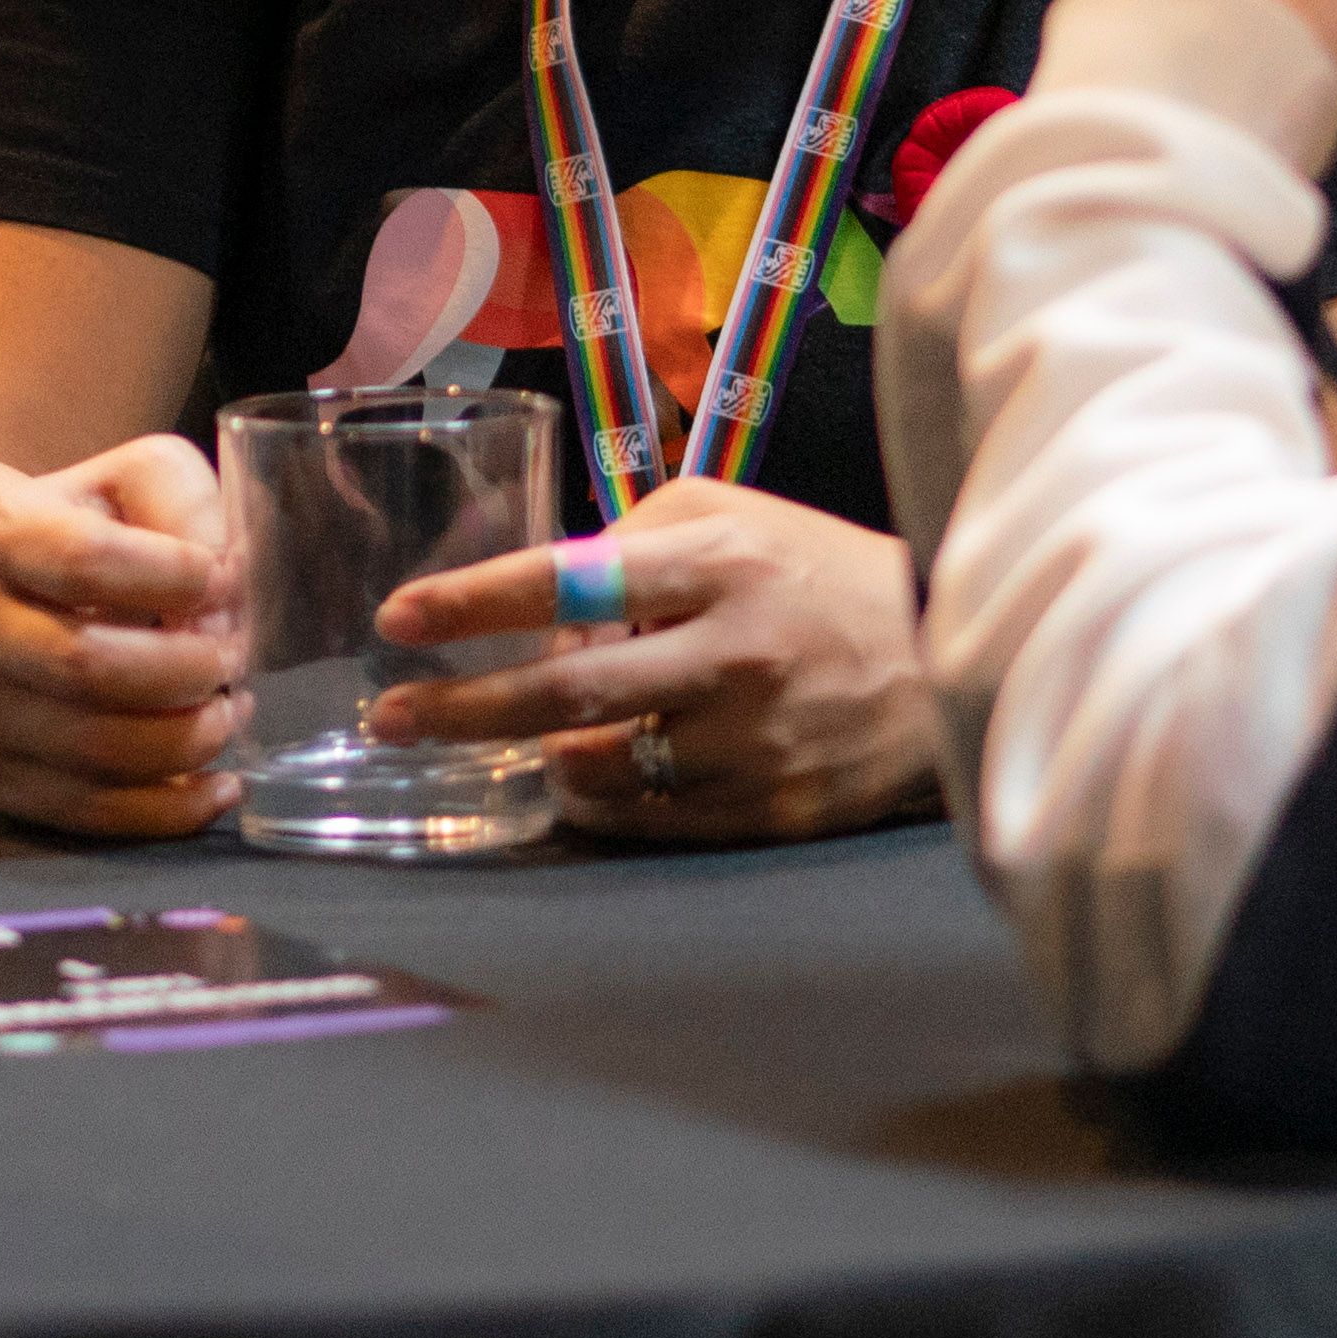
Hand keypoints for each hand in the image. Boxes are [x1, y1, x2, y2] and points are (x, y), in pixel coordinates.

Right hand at [0, 435, 251, 839]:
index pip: (85, 561)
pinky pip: (95, 814)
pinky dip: (174, 807)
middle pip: (87, 666)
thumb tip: (223, 584)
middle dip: (188, 668)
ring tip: (228, 708)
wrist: (0, 609)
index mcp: (1, 538)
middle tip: (231, 658)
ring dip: (190, 737)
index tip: (222, 578)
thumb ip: (185, 504)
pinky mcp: (3, 782)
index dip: (174, 575)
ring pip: (97, 751)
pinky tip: (219, 781)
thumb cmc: (88, 537)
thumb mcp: (133, 484)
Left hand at [358, 480, 937, 845]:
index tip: (399, 619)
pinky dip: (600, 799)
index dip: (475, 602)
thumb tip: (534, 601)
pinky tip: (586, 776)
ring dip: (540, 757)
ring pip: (598, 769)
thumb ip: (631, 542)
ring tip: (524, 739)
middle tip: (390, 717)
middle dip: (460, 709)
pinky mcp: (774, 808)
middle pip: (565, 696)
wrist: (946, 651)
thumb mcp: (732, 518)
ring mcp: (755, 742)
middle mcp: (735, 654)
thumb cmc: (815, 574)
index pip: (572, 581)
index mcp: (720, 563)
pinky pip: (648, 820)